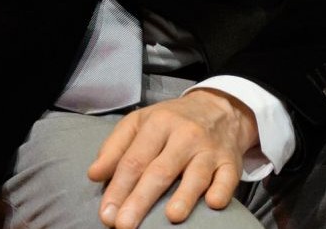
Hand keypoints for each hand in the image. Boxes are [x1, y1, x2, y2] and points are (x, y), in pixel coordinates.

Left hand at [88, 90, 256, 227]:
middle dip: (140, 200)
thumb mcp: (139, 123)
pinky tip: (213, 203)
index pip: (133, 160)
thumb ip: (115, 148)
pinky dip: (221, 190)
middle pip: (159, 171)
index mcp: (157, 124)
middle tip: (124, 225)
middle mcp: (184, 136)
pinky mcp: (231, 162)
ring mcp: (209, 149)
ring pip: (195, 174)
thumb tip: (94, 175)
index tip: (107, 214)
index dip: (118, 188)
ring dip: (184, 196)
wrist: (218, 108)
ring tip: (171, 217)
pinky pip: (228, 177)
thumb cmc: (171, 121)